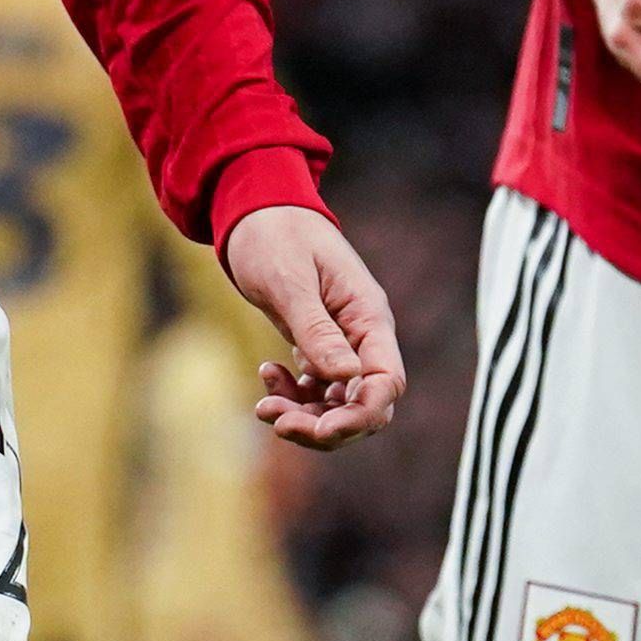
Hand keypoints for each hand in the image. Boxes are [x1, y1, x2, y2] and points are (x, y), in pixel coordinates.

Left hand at [217, 203, 405, 448]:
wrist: (255, 211)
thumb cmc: (275, 236)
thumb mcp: (291, 282)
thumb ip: (318, 331)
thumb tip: (350, 379)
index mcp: (368, 316)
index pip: (386, 382)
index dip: (360, 414)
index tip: (321, 429)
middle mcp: (362, 336)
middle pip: (364, 404)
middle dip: (326, 426)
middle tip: (278, 422)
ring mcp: (342, 344)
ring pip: (337, 404)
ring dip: (304, 416)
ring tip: (264, 406)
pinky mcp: (318, 347)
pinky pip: (316, 390)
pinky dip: (292, 395)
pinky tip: (267, 374)